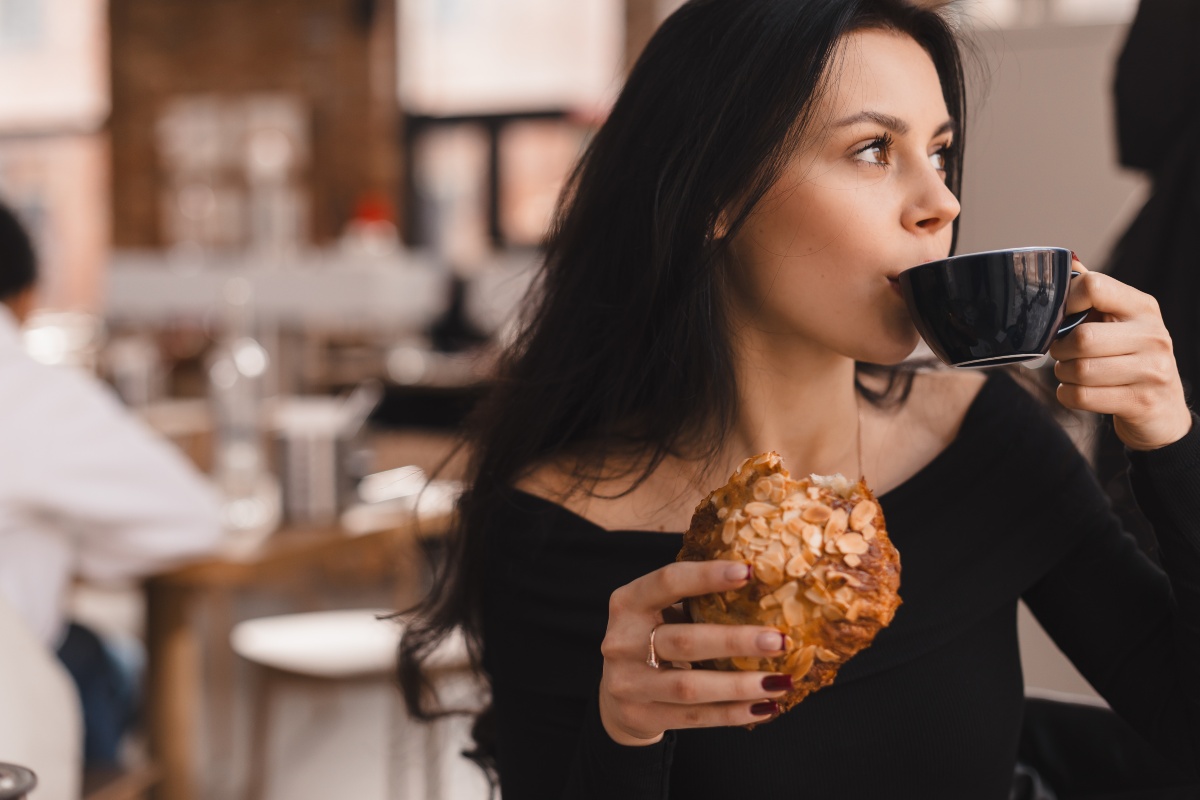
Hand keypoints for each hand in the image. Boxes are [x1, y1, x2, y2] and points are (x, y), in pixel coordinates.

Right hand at [598, 560, 793, 745]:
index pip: (668, 582)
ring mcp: (627, 682)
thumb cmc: (653, 639)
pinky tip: (764, 707)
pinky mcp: (640, 715)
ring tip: (780, 681)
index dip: (707, 576)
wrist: (616, 694)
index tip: (750, 572)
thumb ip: (696, 601)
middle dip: (736, 640)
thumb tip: (768, 591)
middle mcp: (622, 641)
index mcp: (628, 602)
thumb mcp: (660, 612)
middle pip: (685, 640)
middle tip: (780, 641)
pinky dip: (733, 713)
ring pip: (691, 686)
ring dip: (741, 685)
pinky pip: (694, 717)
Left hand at [1049, 258, 1191, 450]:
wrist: (1162, 410)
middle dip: (1060, 349)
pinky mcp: (1141, 401)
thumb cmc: (1130, 358)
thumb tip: (1068, 261)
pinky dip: (1066, 394)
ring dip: (1063, 373)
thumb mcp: (1120, 322)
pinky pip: (1081, 396)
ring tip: (1071, 372)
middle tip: (1063, 353)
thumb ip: (1095, 294)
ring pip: (1079, 370)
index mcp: (1143, 307)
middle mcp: (1153, 335)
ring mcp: (1152, 370)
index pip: (1094, 286)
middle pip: (1082, 338)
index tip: (1062, 317)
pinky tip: (1075, 390)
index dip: (1066, 302)